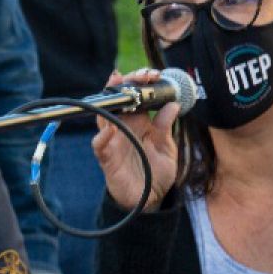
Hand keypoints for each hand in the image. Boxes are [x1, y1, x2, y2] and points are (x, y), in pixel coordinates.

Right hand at [91, 70, 180, 211]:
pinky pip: (100, 145)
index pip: (135, 97)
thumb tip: (172, 105)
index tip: (152, 74)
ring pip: (103, 116)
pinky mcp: (107, 158)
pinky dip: (103, 136)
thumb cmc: (156, 172)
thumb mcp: (167, 148)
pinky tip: (110, 128)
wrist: (150, 199)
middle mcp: (123, 128)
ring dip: (109, 102)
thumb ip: (166, 127)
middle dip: (121, 84)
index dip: (140, 83)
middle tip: (131, 75)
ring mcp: (113, 142)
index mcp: (139, 123)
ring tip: (116, 87)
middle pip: (116, 100)